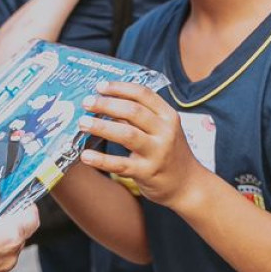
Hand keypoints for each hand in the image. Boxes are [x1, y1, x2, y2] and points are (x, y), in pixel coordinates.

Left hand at [77, 81, 207, 208]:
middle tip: (86, 103)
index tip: (99, 86)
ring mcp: (157, 153)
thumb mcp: (162, 130)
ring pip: (127, 134)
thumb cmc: (169, 153)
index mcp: (168, 116)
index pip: (143, 94)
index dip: (119, 88)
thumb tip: (106, 102)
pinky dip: (101, 159)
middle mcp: (165, 132)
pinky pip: (120, 164)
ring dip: (101, 127)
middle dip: (106, 104)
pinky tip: (85, 155)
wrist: (188, 185)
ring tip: (82, 123)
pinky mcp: (147, 173)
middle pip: (133, 111)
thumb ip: (139, 117)